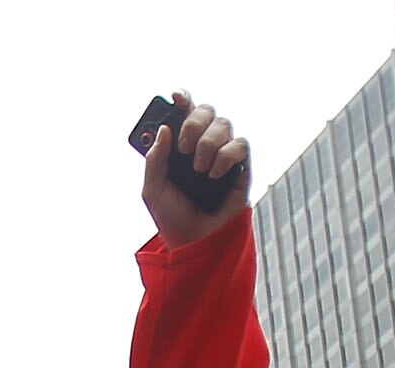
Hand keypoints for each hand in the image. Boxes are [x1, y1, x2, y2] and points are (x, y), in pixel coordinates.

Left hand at [140, 92, 249, 244]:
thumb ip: (155, 159)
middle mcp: (204, 145)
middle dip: (194, 122)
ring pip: (225, 124)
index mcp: (182, 146)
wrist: (195, 244)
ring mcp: (224, 155)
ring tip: (199, 170)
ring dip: (208, 144)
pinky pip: (240, 145)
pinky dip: (225, 156)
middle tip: (184, 147)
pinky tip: (214, 175)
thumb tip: (164, 129)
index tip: (175, 96)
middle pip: (207, 110)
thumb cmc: (174, 219)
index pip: (186, 111)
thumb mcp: (153, 190)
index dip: (183, 98)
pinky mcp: (241, 169)